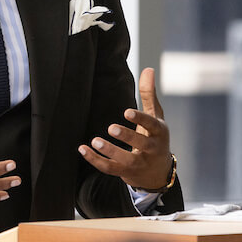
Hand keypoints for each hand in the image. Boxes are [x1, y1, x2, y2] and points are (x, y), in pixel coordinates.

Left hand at [78, 67, 172, 190]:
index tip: (126, 112)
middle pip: (140, 144)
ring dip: (109, 151)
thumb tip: (148, 69)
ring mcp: (138, 163)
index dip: (140, 119)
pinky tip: (83, 149)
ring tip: (94, 141)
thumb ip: (148, 94)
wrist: (158, 173)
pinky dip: (95, 160)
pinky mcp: (125, 172)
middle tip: (110, 128)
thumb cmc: (155, 137)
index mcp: (159, 132)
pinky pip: (110, 168)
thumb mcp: (156, 116)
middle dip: (127, 136)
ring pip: (125, 160)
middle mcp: (151, 149)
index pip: (151, 125)